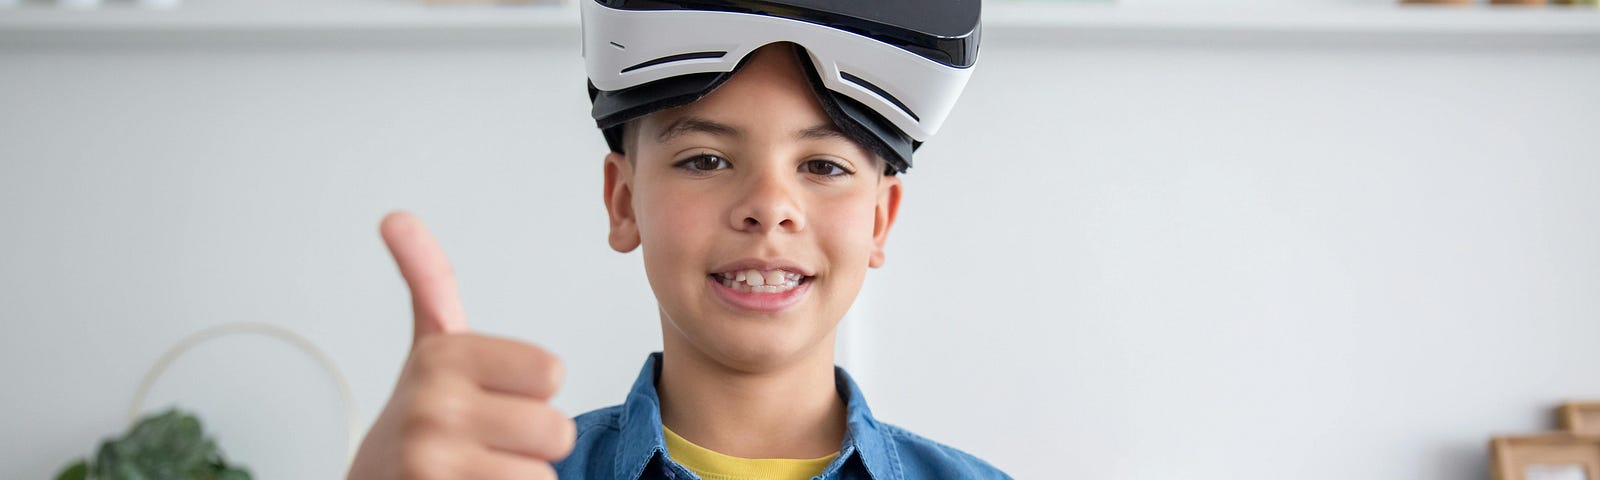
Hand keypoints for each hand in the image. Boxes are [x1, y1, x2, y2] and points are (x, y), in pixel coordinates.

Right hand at [348, 211, 574, 479]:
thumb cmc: (419, 424)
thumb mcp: (427, 351)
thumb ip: (428, 283)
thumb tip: (397, 217)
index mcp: (441, 358)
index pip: (551, 372)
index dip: (529, 391)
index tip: (488, 395)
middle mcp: (433, 410)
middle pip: (556, 429)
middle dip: (529, 443)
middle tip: (485, 442)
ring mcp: (434, 464)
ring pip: (543, 475)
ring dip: (518, 477)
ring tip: (476, 470)